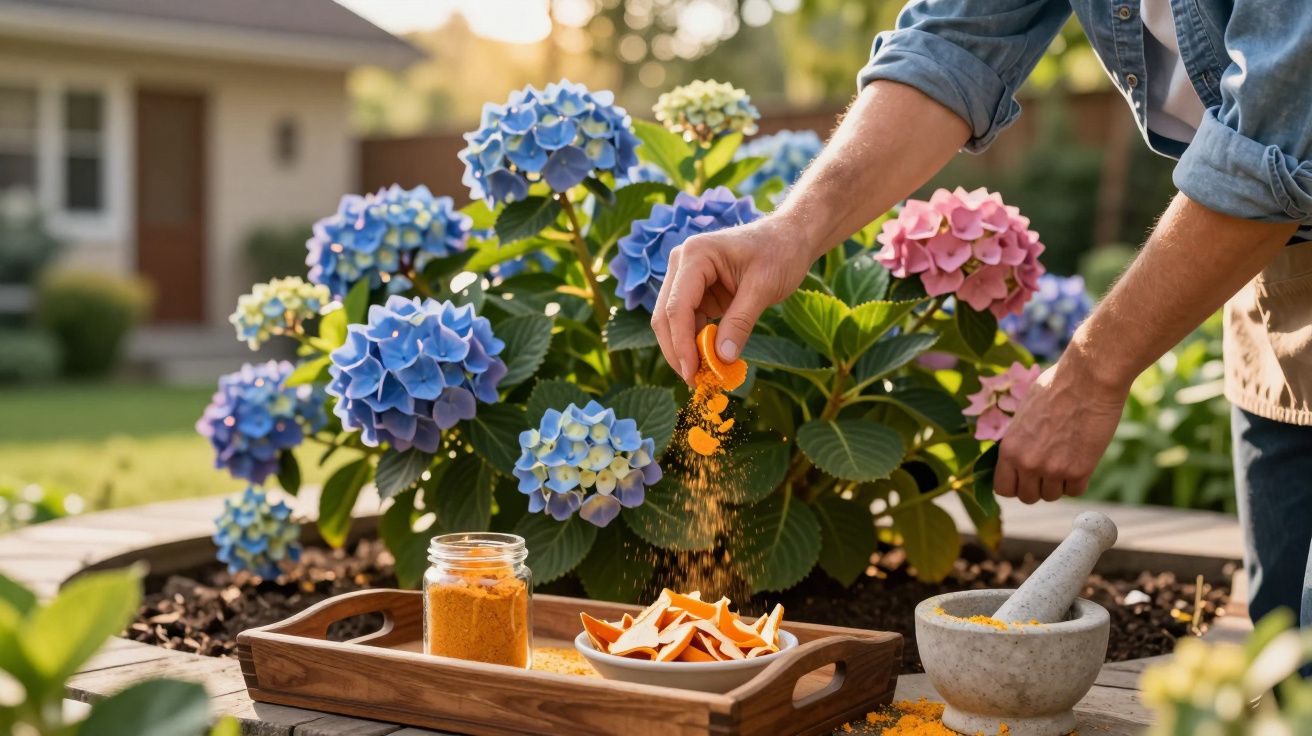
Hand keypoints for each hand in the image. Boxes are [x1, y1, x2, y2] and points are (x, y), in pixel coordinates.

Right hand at [651, 215, 814, 383]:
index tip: (693, 373)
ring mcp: (687, 279)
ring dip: (685, 350)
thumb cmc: (779, 253)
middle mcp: (682, 265)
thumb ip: (741, 322)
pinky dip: (696, 343)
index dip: (681, 344)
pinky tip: (709, 361)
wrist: (789, 238)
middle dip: (677, 351)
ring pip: (673, 323)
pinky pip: (688, 322)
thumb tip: (723, 359)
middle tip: (696, 382)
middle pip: (666, 316)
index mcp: (695, 255)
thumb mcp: (764, 287)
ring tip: (704, 376)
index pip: (677, 307)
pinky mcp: (697, 292)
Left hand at [994, 353, 1127, 503]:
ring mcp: (1053, 469)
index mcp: (1009, 448)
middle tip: (1048, 467)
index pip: (1002, 488)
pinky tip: (1081, 458)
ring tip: (1066, 456)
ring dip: (1058, 482)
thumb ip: (1019, 440)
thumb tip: (1016, 457)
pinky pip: (1075, 491)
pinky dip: (1078, 480)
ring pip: (1052, 495)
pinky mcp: (1080, 470)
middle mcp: (1027, 463)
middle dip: (1037, 486)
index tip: (1024, 477)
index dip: (1014, 485)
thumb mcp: (1024, 413)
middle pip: (1028, 497)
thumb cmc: (1056, 387)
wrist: (1088, 379)